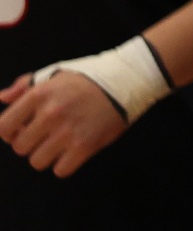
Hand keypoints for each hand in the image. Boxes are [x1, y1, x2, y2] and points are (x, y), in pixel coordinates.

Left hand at [0, 70, 126, 176]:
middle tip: (47, 134)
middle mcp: (50, 114)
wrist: (128, 80)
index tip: (23, 128)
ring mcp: (67, 131)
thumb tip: (1, 98)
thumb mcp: (55, 73)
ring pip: (37, 161)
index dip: (10, 132)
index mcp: (39, 95)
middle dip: (31, 143)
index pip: (3, 128)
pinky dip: (65, 164)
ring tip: (61, 142)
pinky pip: (60, 170)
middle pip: (20, 147)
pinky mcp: (85, 146)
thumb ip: (25, 85)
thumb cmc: (88, 77)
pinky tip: (74, 150)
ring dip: (47, 155)